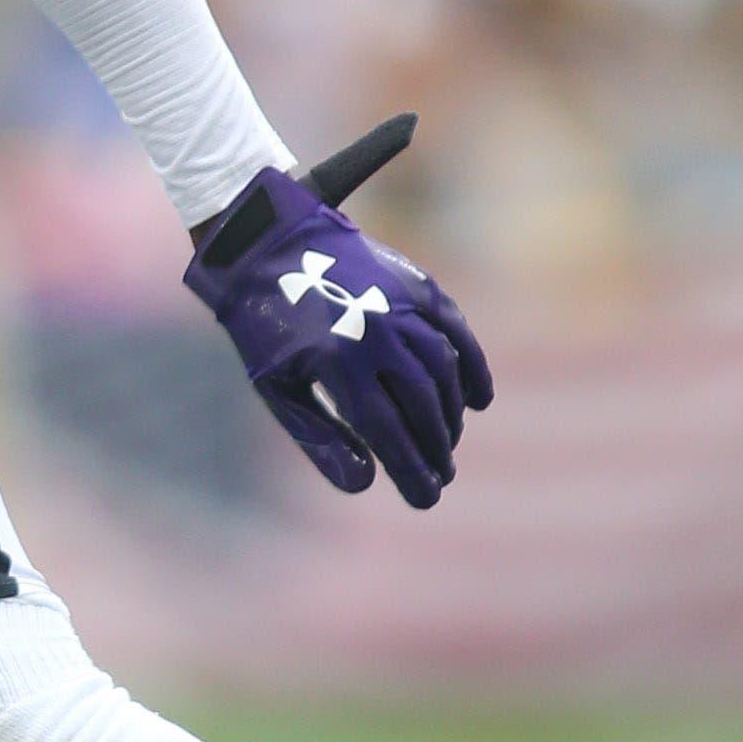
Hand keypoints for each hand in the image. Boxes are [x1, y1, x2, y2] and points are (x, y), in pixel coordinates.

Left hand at [185, 116, 492, 508]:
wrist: (264, 242)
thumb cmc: (263, 324)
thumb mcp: (276, 386)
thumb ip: (320, 437)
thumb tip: (365, 483)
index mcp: (338, 363)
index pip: (389, 433)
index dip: (411, 471)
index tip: (426, 499)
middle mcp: (376, 333)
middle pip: (423, 406)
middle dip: (436, 448)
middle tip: (442, 475)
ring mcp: (400, 305)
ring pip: (444, 371)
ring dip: (451, 414)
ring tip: (447, 443)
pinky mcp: (415, 284)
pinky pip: (456, 330)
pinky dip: (473, 365)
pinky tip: (479, 400)